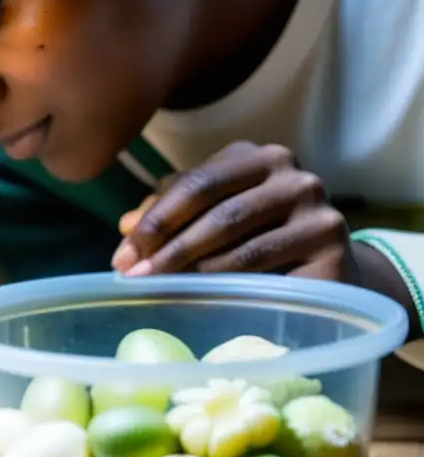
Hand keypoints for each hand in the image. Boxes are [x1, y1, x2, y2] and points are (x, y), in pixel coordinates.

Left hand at [111, 141, 359, 281]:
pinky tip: (203, 299)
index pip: (195, 183)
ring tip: (159, 289)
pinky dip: (229, 286)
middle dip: (167, 247)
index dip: (155, 220)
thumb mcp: (214, 219)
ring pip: (240, 243)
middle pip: (216, 210)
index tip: (123, 256)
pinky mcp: (333, 249)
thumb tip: (125, 225)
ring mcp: (318, 209)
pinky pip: (268, 271)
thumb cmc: (258, 241)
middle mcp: (292, 174)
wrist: (327, 271)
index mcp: (257, 157)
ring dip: (192, 271)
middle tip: (134, 276)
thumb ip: (171, 214)